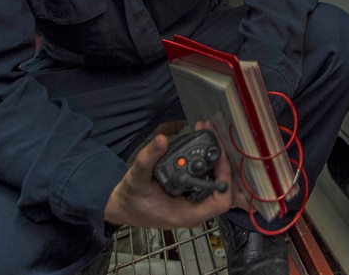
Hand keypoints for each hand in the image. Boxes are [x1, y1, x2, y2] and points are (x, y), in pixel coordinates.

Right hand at [104, 121, 249, 228]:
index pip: (221, 201)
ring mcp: (195, 203)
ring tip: (207, 133)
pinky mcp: (192, 195)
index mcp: (187, 214)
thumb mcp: (136, 178)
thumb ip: (147, 160)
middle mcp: (195, 210)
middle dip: (221, 160)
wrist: (124, 207)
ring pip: (216, 182)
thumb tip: (161, 140)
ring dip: (215, 157)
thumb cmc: (131, 199)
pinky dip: (207, 161)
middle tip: (213, 136)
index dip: (225, 178)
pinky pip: (207, 179)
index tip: (218, 156)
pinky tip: (202, 143)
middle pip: (223, 188)